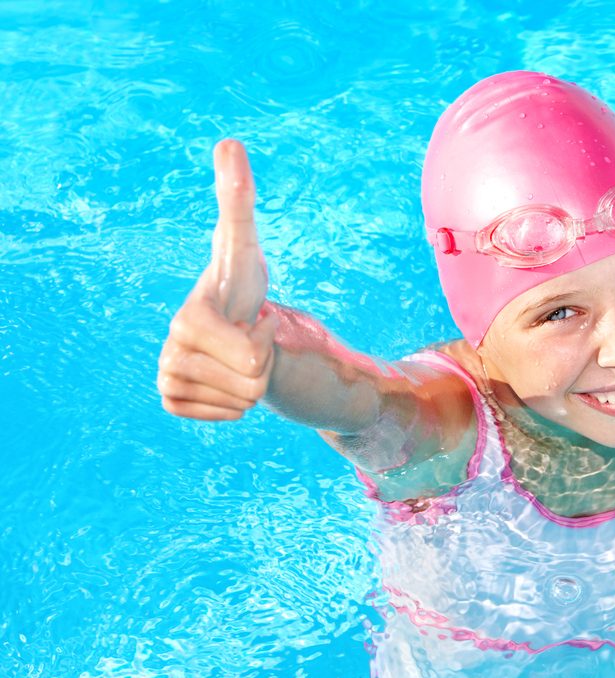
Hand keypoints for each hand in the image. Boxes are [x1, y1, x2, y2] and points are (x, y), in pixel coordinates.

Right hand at [158, 140, 276, 420]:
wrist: (234, 326)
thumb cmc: (242, 285)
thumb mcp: (246, 246)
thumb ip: (238, 200)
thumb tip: (228, 142)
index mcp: (189, 320)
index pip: (254, 359)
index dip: (264, 340)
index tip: (250, 316)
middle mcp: (170, 353)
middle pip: (253, 385)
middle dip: (261, 363)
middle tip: (245, 340)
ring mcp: (167, 379)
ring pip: (243, 403)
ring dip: (250, 381)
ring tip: (235, 355)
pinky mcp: (172, 402)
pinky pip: (226, 416)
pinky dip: (236, 402)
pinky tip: (224, 375)